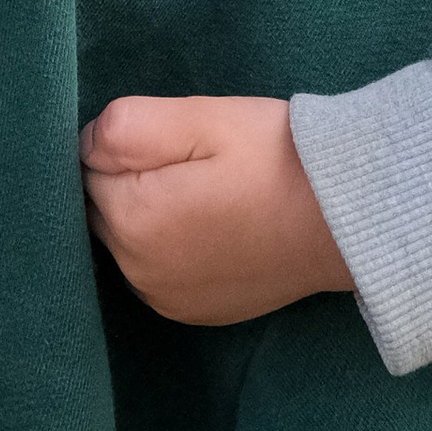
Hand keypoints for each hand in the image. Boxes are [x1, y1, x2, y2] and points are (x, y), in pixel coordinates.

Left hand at [79, 95, 353, 324]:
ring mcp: (165, 298)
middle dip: (132, 181)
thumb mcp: (202, 119)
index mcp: (132, 219)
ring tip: (207, 193)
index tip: (177, 139)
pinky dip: (171, 248)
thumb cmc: (276, 158)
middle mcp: (137, 271)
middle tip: (195, 163)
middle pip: (103, 208)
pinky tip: (213, 226)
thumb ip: (128, 127)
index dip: (130, 143)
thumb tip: (84, 144)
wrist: (347, 219)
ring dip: (150, 216)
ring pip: (128, 240)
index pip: (90, 165)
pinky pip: (157, 270)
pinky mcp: (193, 312)